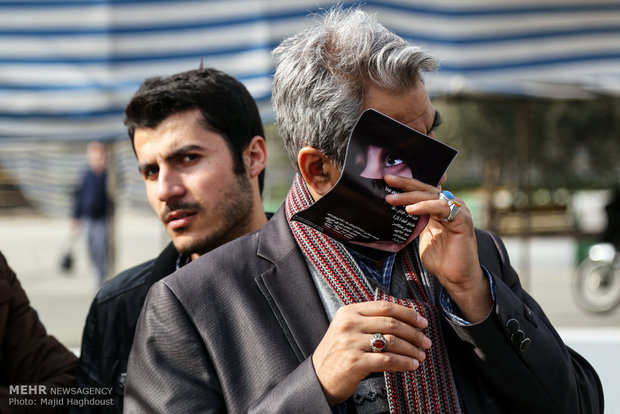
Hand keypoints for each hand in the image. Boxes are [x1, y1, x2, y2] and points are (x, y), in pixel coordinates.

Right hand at [312, 301, 429, 405]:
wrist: (318, 378)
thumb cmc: (337, 354)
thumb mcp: (346, 329)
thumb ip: (367, 321)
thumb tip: (403, 320)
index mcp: (348, 312)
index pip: (384, 306)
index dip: (407, 313)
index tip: (422, 321)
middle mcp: (349, 324)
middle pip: (391, 323)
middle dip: (414, 333)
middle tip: (425, 341)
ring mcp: (351, 343)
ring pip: (392, 341)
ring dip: (411, 349)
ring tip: (421, 356)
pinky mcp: (355, 362)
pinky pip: (388, 360)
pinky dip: (404, 363)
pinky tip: (412, 366)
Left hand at [384, 175, 491, 321]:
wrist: (455, 277)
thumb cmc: (440, 258)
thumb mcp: (422, 234)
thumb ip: (416, 221)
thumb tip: (398, 210)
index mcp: (440, 208)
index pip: (422, 190)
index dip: (407, 184)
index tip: (388, 179)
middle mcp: (449, 205)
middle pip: (426, 189)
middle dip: (405, 184)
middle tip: (387, 179)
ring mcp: (457, 211)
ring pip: (431, 195)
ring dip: (410, 196)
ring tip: (391, 199)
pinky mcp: (462, 220)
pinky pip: (441, 208)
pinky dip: (425, 206)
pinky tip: (410, 209)